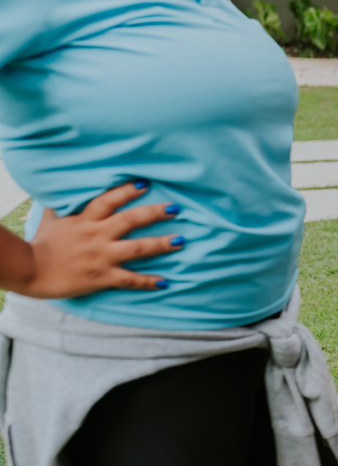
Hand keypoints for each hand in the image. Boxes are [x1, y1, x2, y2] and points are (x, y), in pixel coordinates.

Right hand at [7, 181, 182, 298]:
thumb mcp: (51, 218)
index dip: (127, 190)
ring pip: (137, 248)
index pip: (109, 200)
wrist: (29, 271)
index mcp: (85, 219)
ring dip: (161, 244)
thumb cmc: (41, 243)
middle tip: (176, 208)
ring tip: (181, 241)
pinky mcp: (102, 277)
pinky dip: (148, 282)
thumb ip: (63, 205)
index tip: (145, 183)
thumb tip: (62, 189)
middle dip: (155, 213)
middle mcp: (96, 235)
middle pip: (130, 220)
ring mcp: (101, 256)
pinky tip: (165, 282)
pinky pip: (129, 279)